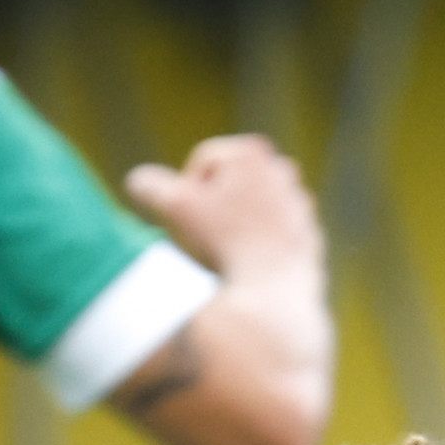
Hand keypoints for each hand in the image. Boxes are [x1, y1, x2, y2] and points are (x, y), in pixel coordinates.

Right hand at [124, 135, 322, 280]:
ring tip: (225, 254)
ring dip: (234, 227)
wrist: (272, 293)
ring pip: (250, 212)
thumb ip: (152, 187)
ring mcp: (300, 204)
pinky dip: (257, 248)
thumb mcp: (177, 208)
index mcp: (252, 151)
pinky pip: (271, 238)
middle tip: (204, 236)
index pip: (203, 162)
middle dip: (212, 207)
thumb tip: (136, 181)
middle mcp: (283, 170)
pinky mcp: (309, 236)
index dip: (185, 191)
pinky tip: (248, 267)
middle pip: (228, 185)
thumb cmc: (224, 241)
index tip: (186, 219)